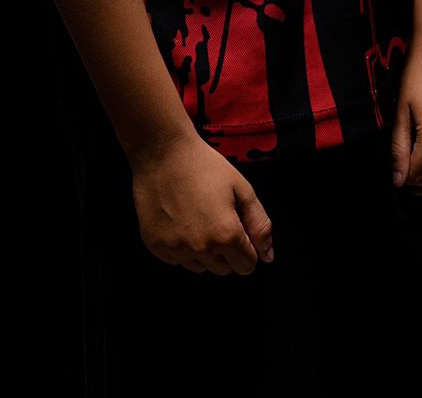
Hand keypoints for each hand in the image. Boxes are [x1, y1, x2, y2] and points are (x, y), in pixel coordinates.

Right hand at [128, 132, 275, 274]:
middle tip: (217, 218)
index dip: (247, 248)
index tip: (237, 227)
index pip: (246, 265)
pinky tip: (179, 221)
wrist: (162, 151)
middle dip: (226, 251)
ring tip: (197, 218)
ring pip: (199, 267)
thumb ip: (259, 224)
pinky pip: (176, 260)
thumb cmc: (204, 165)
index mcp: (226, 234)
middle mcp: (200, 248)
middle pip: (223, 269)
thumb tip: (267, 257)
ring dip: (203, 252)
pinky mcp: (154, 245)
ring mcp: (175, 248)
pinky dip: (181, 247)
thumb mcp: (241, 187)